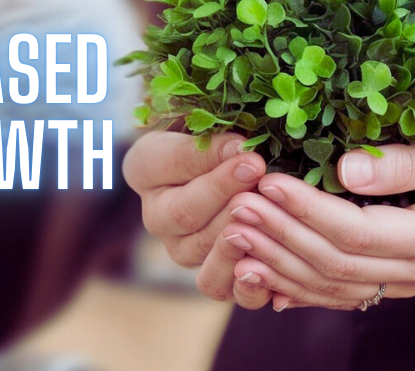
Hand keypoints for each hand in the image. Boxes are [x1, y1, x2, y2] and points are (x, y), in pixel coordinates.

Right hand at [123, 131, 269, 306]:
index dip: (208, 159)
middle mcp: (156, 217)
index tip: (246, 149)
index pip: (169, 164)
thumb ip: (214, 139)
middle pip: (184, 213)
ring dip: (238, 233)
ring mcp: (184, 250)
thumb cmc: (218, 134)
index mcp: (145, 169)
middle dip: (225, 193)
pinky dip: (247, 282)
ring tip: (267, 215)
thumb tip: (240, 149)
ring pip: (204, 251)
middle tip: (259, 173)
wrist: (232, 167)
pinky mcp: (212, 276)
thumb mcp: (206, 124)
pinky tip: (270, 265)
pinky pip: (223, 289)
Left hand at [219, 136, 414, 310]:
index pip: (356, 231)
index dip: (308, 210)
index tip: (268, 183)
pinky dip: (289, 285)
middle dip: (280, 233)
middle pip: (333, 261)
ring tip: (233, 231)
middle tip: (237, 204)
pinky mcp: (384, 281)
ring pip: (327, 283)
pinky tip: (254, 274)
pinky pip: (332, 293)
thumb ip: (408, 163)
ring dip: (275, 260)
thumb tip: (347, 170)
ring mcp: (399, 281)